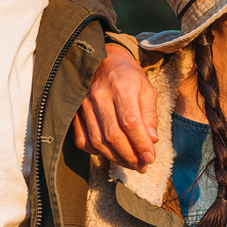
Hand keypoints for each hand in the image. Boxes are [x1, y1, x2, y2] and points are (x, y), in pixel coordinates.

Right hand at [73, 43, 157, 172]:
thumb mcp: (146, 89)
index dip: (140, 144)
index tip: (150, 158)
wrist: (103, 60)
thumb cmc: (128, 76)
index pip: (130, 122)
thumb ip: (150, 115)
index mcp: (121, 87)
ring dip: (115, 158)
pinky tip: (110, 153)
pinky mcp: (74, 112)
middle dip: (129, 155)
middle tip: (141, 165)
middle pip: (113, 135)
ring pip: (97, 141)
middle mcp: (99, 95)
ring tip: (130, 163)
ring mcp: (83, 104)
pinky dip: (97, 152)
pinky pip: (82, 140)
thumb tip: (152, 141)